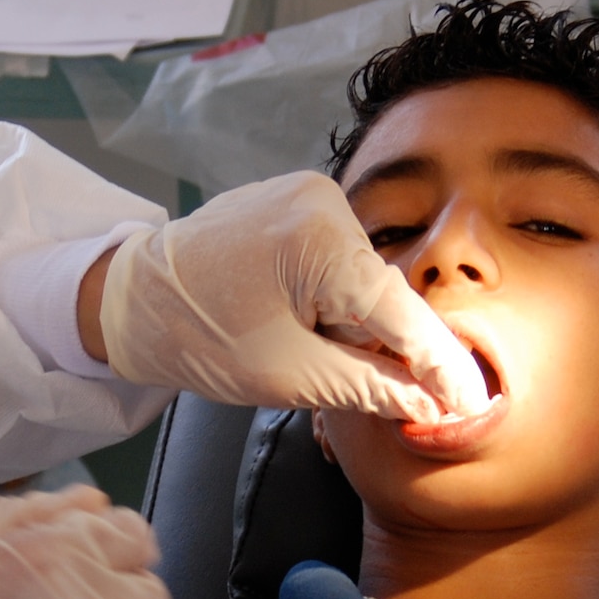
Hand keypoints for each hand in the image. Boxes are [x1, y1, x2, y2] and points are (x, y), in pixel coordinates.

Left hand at [96, 171, 489, 418]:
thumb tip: (428, 404)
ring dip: (349, 322)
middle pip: (381, 293)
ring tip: (298, 347)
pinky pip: (333, 259)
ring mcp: (304, 194)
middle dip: (383, 345)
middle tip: (374, 391)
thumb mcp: (287, 376)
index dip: (439, 364)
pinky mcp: (290, 202)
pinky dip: (329, 298)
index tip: (472, 400)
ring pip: (359, 278)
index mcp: (319, 239)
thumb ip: (367, 386)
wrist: (127, 298)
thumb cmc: (193, 334)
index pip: (400, 314)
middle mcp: (320, 200)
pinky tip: (293, 321)